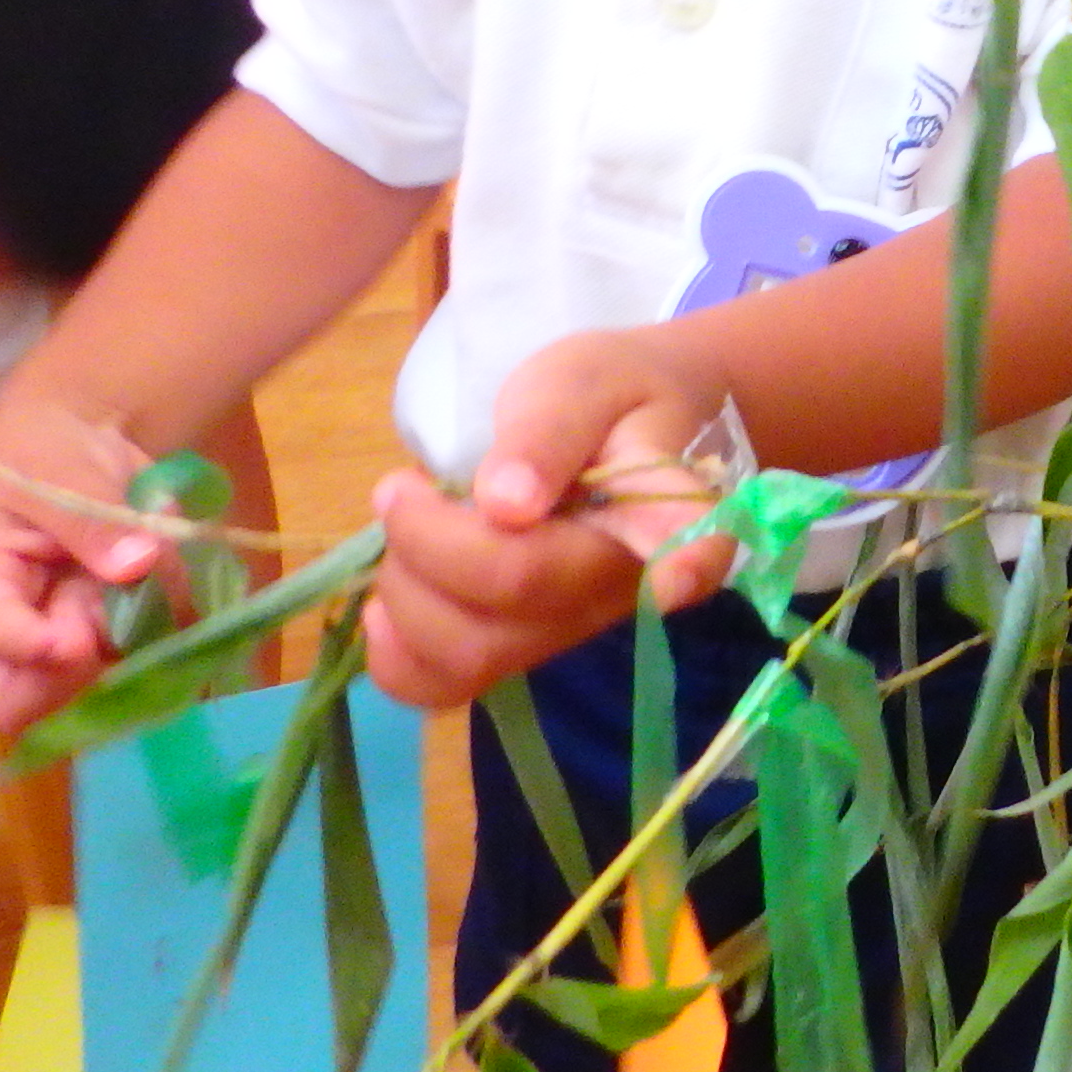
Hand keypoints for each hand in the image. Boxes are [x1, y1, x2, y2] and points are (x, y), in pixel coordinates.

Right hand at [0, 395, 174, 732]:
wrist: (81, 443)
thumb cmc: (45, 451)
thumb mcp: (59, 467)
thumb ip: (91, 519)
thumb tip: (137, 563)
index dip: (33, 651)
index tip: (78, 642)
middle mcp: (16, 631)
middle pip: (33, 700)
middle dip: (88, 671)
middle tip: (126, 616)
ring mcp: (70, 640)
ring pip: (106, 681)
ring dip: (147, 636)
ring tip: (157, 566)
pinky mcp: (118, 636)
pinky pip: (155, 654)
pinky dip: (179, 624)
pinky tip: (181, 578)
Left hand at [362, 326, 741, 709]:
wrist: (622, 430)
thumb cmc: (606, 398)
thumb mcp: (579, 384)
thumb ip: (546, 432)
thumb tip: (506, 502)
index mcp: (654, 505)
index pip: (688, 540)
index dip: (687, 561)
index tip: (677, 574)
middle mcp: (619, 585)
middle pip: (519, 594)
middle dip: (428, 540)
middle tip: (404, 484)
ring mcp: (570, 628)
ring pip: (474, 652)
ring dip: (405, 589)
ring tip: (403, 529)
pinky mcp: (525, 651)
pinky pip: (450, 688)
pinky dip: (396, 659)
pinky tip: (382, 612)